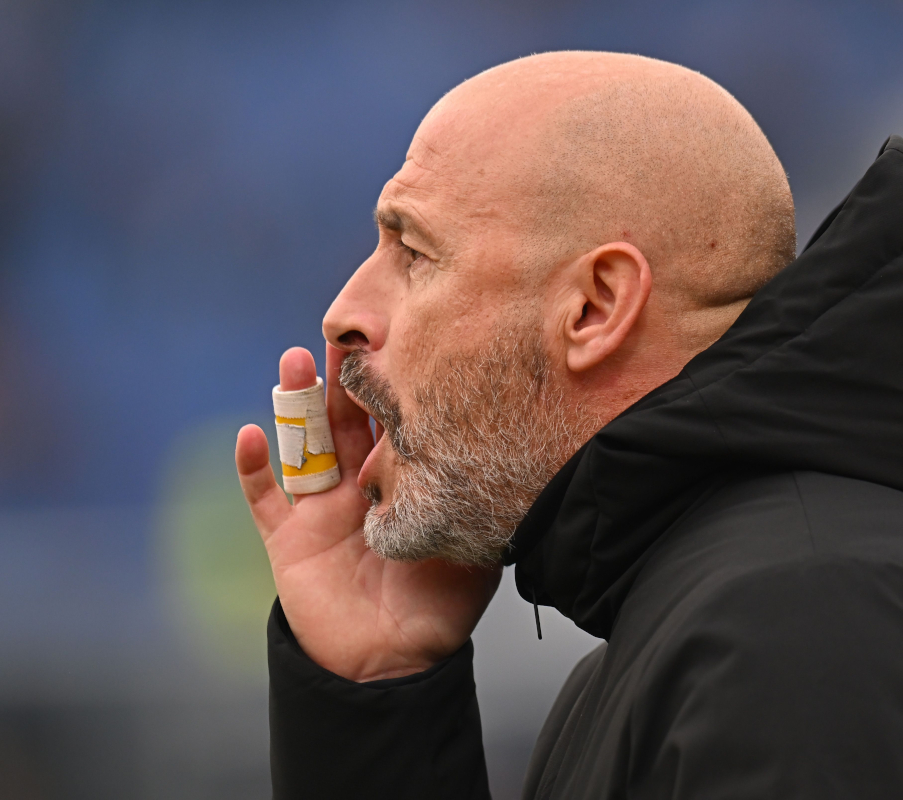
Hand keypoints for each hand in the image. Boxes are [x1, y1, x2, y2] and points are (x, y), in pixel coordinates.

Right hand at [235, 345, 501, 680]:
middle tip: (341, 336)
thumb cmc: (439, 606)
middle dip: (340, 378)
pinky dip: (253, 467)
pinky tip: (251, 434)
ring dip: (294, 402)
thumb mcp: (470, 544)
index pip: (390, 422)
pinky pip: (263, 496)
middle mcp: (357, 486)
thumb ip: (477, 502)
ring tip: (295, 362)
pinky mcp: (288, 538)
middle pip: (342, 419)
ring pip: (301, 443)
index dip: (390, 385)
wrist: (394, 663)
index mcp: (399, 482)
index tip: (396, 341)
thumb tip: (510, 459)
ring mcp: (320, 509)